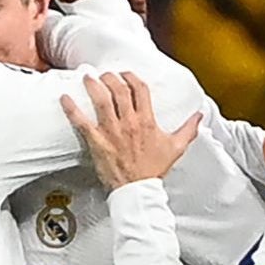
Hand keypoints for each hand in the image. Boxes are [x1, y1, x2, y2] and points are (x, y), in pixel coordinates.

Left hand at [61, 71, 201, 188]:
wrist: (138, 190)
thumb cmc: (153, 171)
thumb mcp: (175, 148)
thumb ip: (188, 129)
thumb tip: (198, 117)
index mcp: (147, 121)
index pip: (140, 90)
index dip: (132, 78)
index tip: (126, 74)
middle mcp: (129, 123)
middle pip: (119, 90)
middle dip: (111, 77)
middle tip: (105, 74)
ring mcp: (112, 131)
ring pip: (101, 100)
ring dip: (93, 85)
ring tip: (88, 77)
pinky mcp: (97, 142)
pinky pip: (82, 121)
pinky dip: (72, 108)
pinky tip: (65, 98)